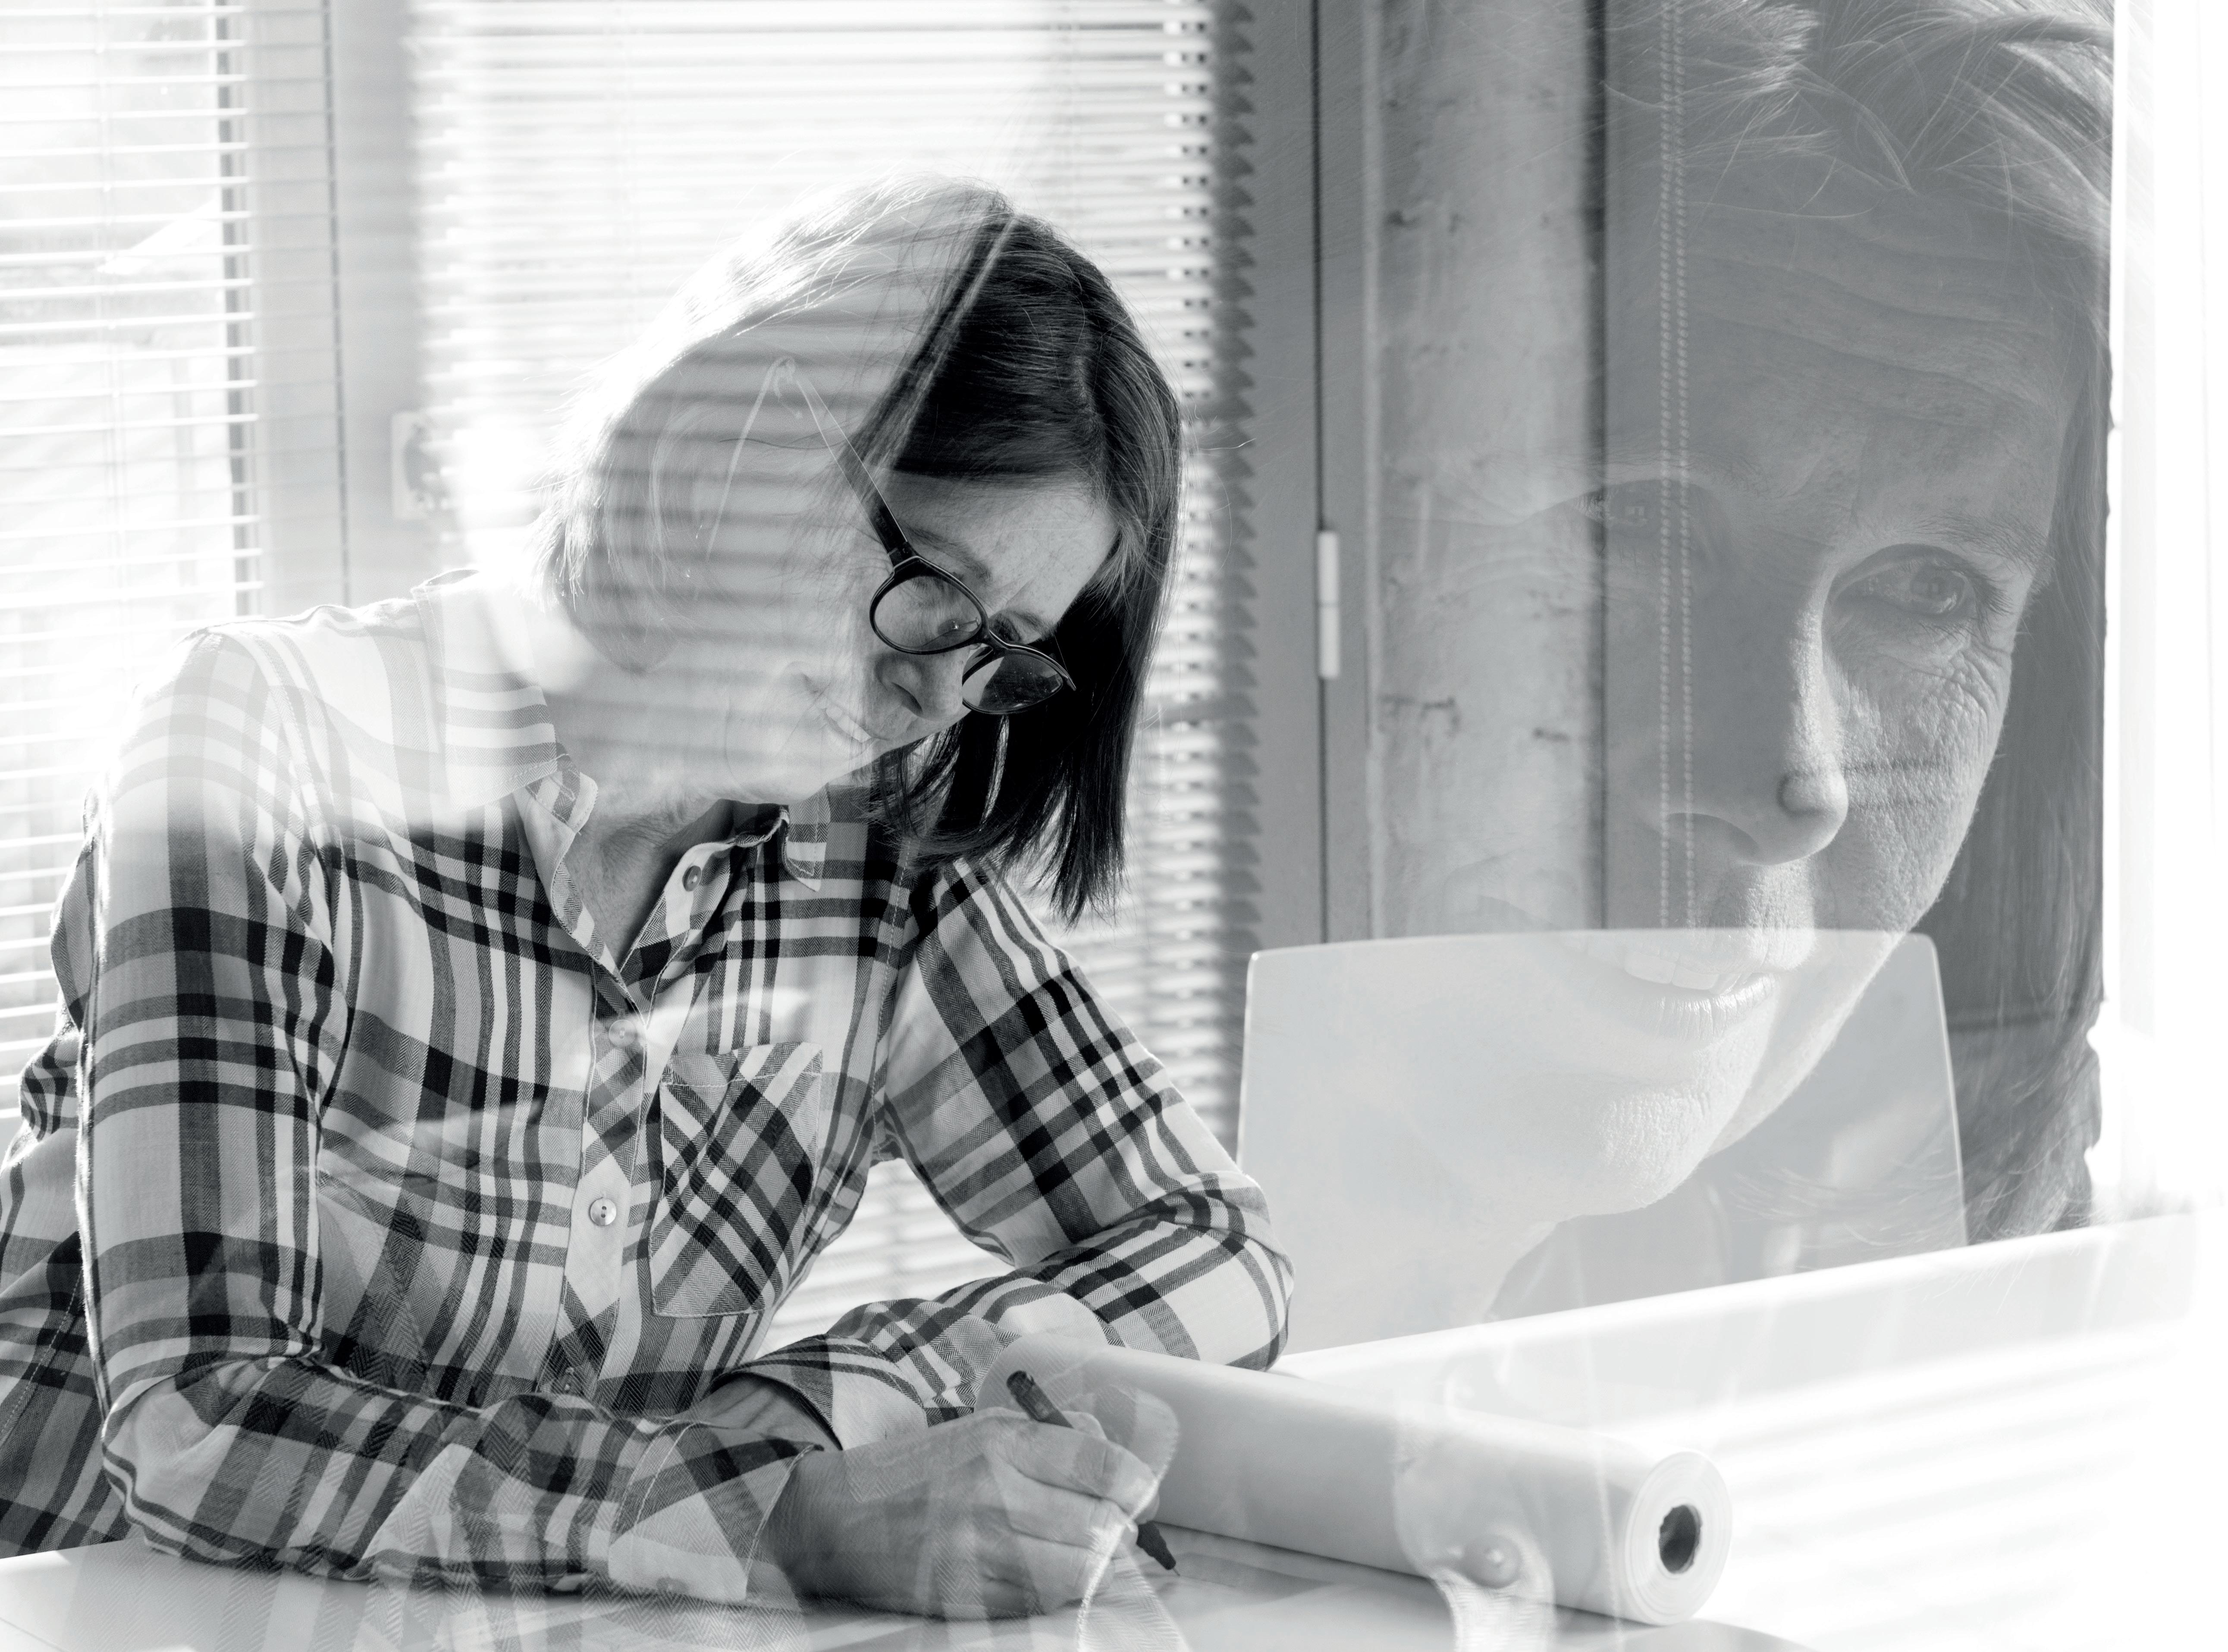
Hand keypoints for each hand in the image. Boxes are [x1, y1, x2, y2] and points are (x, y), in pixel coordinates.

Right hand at [758, 1409, 1157, 1618]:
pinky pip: (1039, 1605)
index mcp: (1004, 1442)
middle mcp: (993, 1492)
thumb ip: (1054, 1437)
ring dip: (1092, 1571)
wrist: (836, 1515)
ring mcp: (976, 1549)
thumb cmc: (921, 1470)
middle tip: (1109, 1533)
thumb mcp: (985, 1429)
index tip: (1140, 1498)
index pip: (1106, 1468)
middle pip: (1101, 1530)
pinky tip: (1042, 1577)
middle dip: (1116, 1536)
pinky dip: (1054, 1595)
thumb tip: (1119, 1460)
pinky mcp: (962, 1595)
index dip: (1139, 1490)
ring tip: (1081, 1558)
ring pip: (1078, 1575)